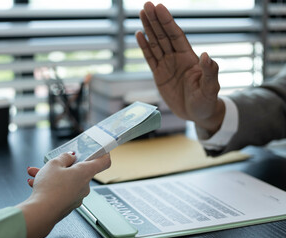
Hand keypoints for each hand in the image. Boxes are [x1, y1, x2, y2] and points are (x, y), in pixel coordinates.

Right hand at [17, 152, 110, 237]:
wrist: (41, 213)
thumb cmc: (50, 189)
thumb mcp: (54, 164)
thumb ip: (64, 157)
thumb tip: (71, 157)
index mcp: (86, 173)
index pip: (103, 162)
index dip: (102, 154)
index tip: (99, 150)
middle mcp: (85, 186)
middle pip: (80, 171)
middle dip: (64, 166)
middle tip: (53, 162)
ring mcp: (77, 197)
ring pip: (67, 181)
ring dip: (53, 176)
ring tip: (36, 172)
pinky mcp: (68, 205)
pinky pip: (61, 191)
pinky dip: (51, 186)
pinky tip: (36, 183)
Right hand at [136, 1, 224, 134]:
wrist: (197, 114)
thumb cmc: (206, 101)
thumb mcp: (210, 88)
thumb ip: (210, 72)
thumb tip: (206, 55)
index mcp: (189, 58)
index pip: (176, 36)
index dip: (168, 22)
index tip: (160, 8)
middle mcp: (176, 58)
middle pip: (163, 36)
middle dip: (155, 20)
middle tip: (146, 5)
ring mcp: (167, 65)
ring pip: (155, 43)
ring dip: (148, 29)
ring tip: (141, 13)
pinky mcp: (158, 75)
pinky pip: (149, 58)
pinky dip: (144, 47)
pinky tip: (139, 34)